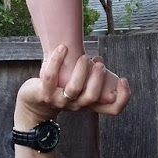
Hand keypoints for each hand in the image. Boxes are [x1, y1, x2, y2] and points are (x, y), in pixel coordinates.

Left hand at [15, 46, 130, 122]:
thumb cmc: (61, 88)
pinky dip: (57, 60)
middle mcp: (77, 105)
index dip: (123, 97)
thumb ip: (90, 78)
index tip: (123, 79)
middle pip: (94, 97)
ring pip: (74, 89)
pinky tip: (62, 48)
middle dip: (98, 78)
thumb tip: (99, 61)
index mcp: (90, 104)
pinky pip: (51, 77)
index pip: (113, 109)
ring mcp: (60, 101)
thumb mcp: (79, 86)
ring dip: (81, 70)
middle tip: (98, 63)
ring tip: (84, 57)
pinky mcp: (45, 94)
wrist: (34, 102)